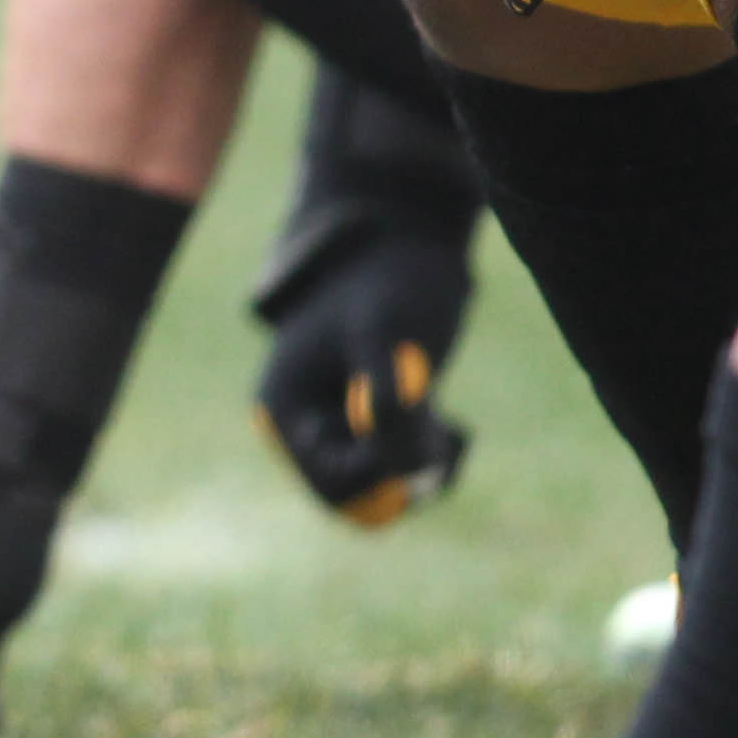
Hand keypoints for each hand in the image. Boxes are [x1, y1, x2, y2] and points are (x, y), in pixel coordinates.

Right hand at [254, 214, 475, 521]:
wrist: (411, 240)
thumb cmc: (392, 279)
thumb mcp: (389, 335)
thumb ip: (390, 405)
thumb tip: (402, 475)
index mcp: (285, 405)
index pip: (331, 483)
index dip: (384, 474)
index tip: (428, 438)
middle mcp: (303, 423)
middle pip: (354, 496)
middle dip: (405, 476)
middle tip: (449, 435)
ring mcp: (334, 425)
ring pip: (382, 490)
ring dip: (424, 469)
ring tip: (453, 427)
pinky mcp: (369, 424)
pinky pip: (399, 473)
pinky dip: (431, 460)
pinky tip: (453, 425)